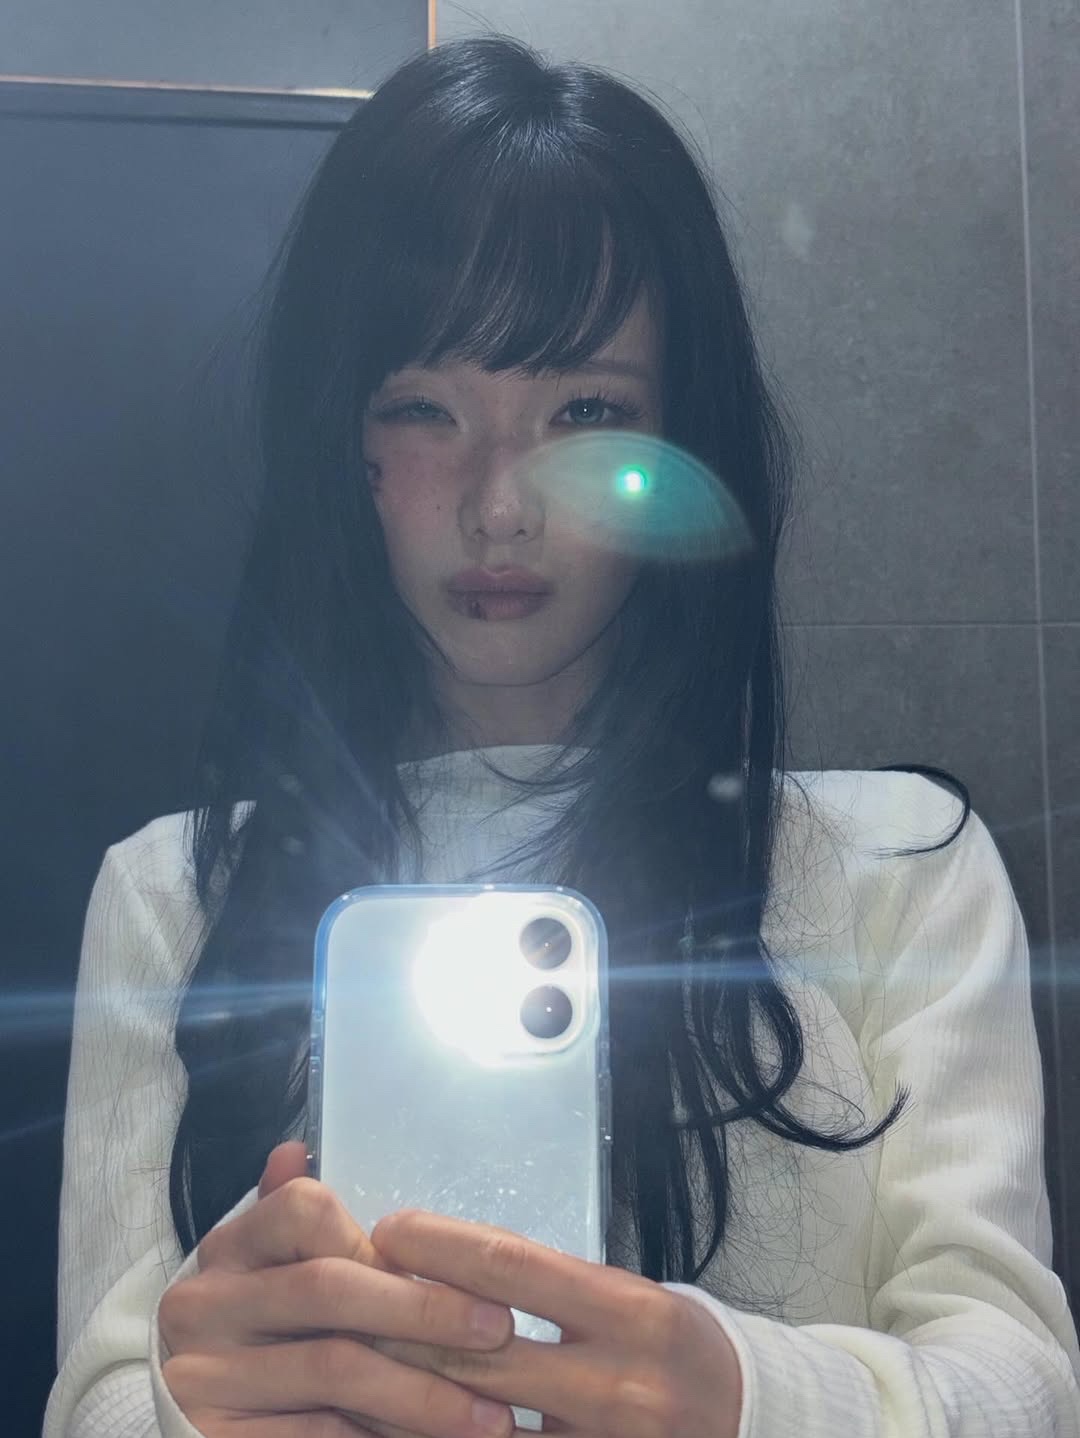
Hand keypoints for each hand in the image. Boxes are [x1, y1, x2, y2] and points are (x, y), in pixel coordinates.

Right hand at [158, 1142, 517, 1437]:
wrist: (198, 1427)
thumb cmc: (261, 1336)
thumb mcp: (270, 1270)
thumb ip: (295, 1223)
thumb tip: (295, 1149)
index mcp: (229, 1249)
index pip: (302, 1210)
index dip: (380, 1241)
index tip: (446, 1268)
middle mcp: (204, 1303)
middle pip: (329, 1289)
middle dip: (425, 1309)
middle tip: (499, 1331)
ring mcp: (203, 1376)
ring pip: (335, 1368)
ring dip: (424, 1391)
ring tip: (489, 1414)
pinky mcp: (216, 1437)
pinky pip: (319, 1436)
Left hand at [371, 1210, 743, 1437]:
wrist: (749, 1428)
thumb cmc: (671, 1350)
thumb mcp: (630, 1299)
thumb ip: (552, 1287)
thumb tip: (450, 1262)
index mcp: (632, 1312)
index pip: (514, 1266)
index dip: (440, 1246)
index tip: (387, 1228)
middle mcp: (620, 1384)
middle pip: (480, 1352)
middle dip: (401, 1323)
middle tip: (340, 1294)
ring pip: (476, 1427)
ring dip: (404, 1399)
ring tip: (347, 1365)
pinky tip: (397, 1428)